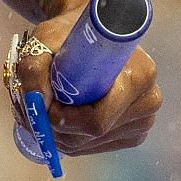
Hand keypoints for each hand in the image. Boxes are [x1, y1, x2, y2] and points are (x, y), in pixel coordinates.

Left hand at [12, 0, 161, 156]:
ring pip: (88, 144)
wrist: (93, 34)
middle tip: (33, 106)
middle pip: (91, 135)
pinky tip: (62, 114)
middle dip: (56, 127)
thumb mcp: (45, 40)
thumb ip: (33, 69)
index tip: (44, 101)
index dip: (64, 119)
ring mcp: (142, 121)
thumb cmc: (70, 34)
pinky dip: (70, 136)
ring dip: (59, 133)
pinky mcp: (133, 133)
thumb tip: (37, 106)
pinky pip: (93, 146)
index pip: (97, 120)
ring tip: (44, 104)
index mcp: (138, 74)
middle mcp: (148, 101)